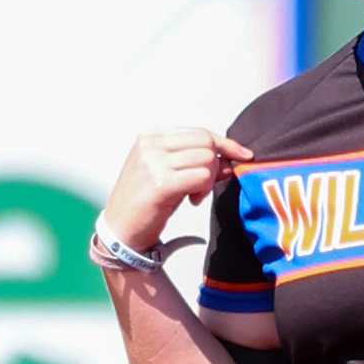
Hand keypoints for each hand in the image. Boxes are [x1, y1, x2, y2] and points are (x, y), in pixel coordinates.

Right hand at [104, 128, 252, 249]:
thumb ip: (199, 163)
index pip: (200, 132)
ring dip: (208, 181)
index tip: (243, 154)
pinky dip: (204, 190)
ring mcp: (153, 161)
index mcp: (151, 136)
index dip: (225, 144)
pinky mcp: (160, 182)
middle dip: (214, 166)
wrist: (121, 231)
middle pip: (206, 143)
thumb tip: (231, 159)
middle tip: (203, 187)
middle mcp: (150, 144)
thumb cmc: (146, 203)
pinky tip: (192, 200)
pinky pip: (202, 177)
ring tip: (194, 194)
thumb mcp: (173, 176)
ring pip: (207, 159)